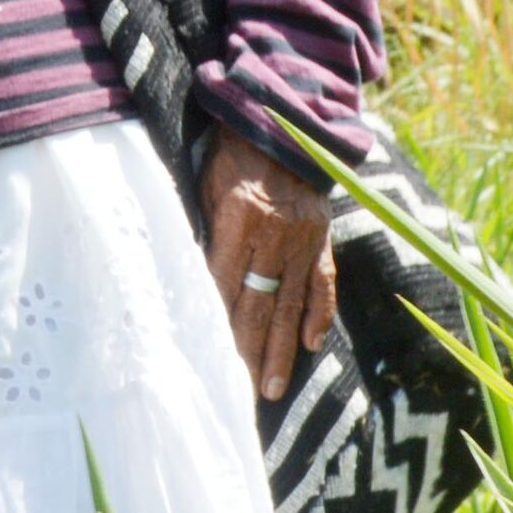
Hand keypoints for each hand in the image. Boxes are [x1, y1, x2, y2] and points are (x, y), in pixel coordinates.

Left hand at [199, 130, 340, 403]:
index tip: (205, 362)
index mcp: (240, 216)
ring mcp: (302, 239)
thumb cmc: (230, 151)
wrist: (283, 118)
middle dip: (247, 352)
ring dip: (281, 349)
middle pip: (258, 305)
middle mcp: (275, 233)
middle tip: (240, 394)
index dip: (215, 324)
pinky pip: (323, 283)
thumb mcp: (205, 183)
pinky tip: (312, 344)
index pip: (223, 282)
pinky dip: (319, 314)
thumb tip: (189, 281)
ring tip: (272, 388)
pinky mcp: (322, 238)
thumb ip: (204, 232)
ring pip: (290, 304)